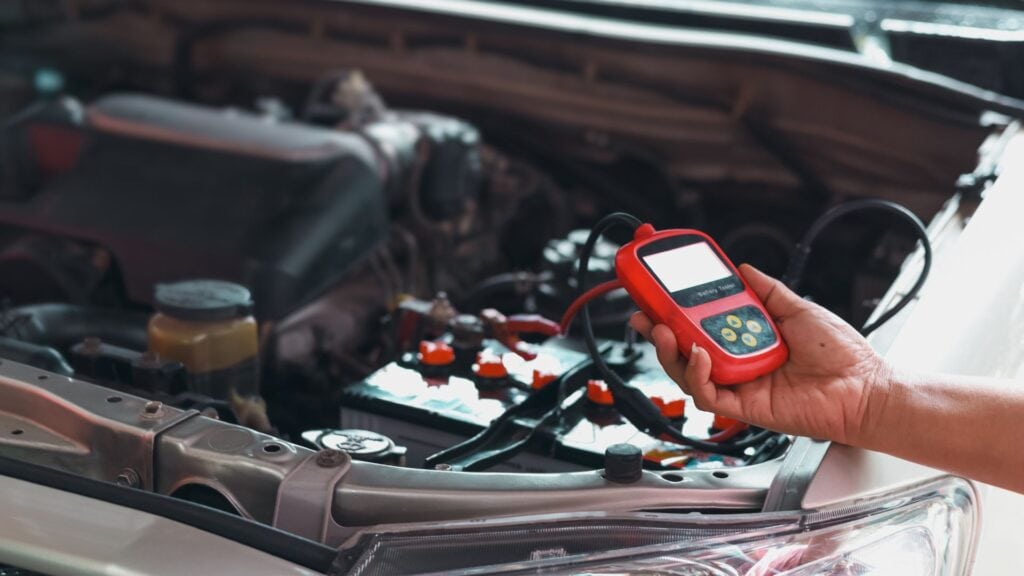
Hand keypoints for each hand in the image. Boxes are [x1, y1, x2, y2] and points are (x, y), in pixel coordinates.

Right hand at [629, 264, 891, 445]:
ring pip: (689, 374)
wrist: (866, 388)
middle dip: (659, 332)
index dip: (675, 313)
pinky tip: (702, 355)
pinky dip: (699, 374)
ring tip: (665, 331)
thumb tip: (742, 268)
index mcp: (748, 340)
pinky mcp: (745, 408)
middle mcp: (739, 364)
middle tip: (645, 313)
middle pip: (685, 351)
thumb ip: (767, 291)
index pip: (701, 326)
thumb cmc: (842, 355)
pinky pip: (709, 395)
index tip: (658, 294)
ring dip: (671, 352)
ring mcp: (740, 386)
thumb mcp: (798, 308)